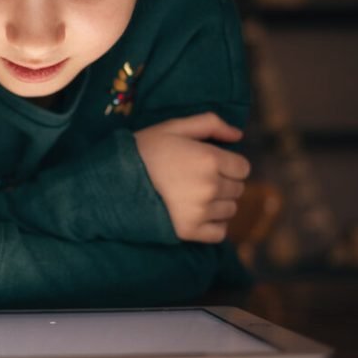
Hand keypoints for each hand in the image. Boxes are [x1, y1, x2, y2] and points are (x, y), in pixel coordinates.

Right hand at [133, 112, 250, 242]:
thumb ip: (210, 124)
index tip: (211, 164)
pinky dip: (213, 225)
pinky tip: (198, 214)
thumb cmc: (145, 149)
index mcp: (210, 159)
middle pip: (238, 189)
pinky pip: (219, 233)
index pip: (243, 168)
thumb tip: (238, 135)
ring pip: (230, 210)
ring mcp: (201, 211)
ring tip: (195, 196)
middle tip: (199, 179)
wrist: (115, 180)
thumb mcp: (174, 127)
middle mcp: (210, 186)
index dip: (229, 164)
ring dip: (219, 203)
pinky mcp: (189, 231)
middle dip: (224, 182)